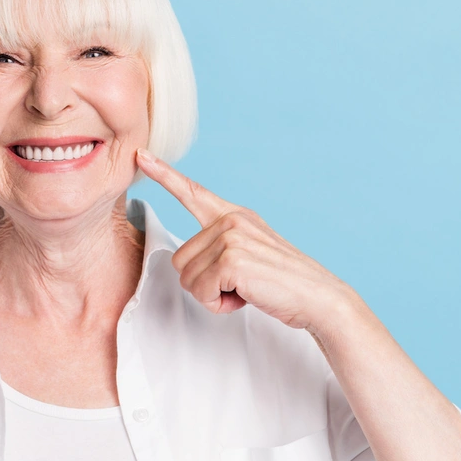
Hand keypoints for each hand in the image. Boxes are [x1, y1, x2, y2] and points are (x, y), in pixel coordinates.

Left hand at [135, 148, 357, 334]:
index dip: (164, 174)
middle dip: (203, 283)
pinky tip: (245, 297)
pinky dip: (218, 305)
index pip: (193, 192)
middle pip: (179, 259)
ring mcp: (230, 237)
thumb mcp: (251, 253)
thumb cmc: (282, 283)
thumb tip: (187, 264)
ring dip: (212, 295)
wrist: (319, 297)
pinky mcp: (231, 260)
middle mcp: (231, 220)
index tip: (141, 156)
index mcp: (234, 215)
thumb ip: (221, 247)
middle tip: (239, 285)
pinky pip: (200, 291)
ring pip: (187, 278)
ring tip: (245, 289)